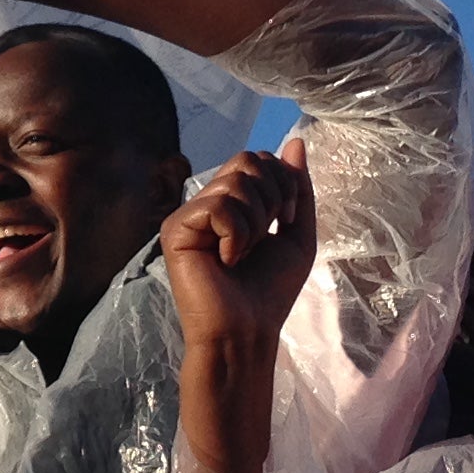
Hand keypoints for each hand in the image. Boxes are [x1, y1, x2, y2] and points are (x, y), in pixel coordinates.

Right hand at [162, 139, 319, 358]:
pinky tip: (226, 261)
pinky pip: (218, 206)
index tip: (284, 223)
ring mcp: (189, 215)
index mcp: (233, 202)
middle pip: (247, 161)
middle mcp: (208, 203)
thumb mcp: (298, 234)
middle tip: (264, 238)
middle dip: (271, 198)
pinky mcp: (176, 229)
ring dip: (254, 223)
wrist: (247, 331)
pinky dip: (235, 235)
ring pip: (235, 183)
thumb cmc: (269, 291)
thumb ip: (298, 188)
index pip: (259, 158)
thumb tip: (297, 140)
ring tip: (241, 255)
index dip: (283, 184)